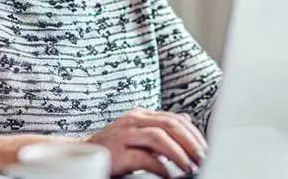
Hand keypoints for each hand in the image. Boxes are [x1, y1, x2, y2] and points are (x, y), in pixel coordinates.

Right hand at [84, 108, 206, 178]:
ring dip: (179, 153)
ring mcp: (124, 134)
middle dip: (191, 142)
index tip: (205, 149)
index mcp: (140, 115)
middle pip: (170, 125)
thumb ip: (160, 127)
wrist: (81, 155)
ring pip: (159, 137)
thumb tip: (186, 119)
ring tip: (190, 167)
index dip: (193, 134)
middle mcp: (133, 120)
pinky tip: (169, 174)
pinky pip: (143, 157)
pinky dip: (160, 166)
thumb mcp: (139, 134)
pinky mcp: (117, 152)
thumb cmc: (113, 149)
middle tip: (203, 158)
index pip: (174, 119)